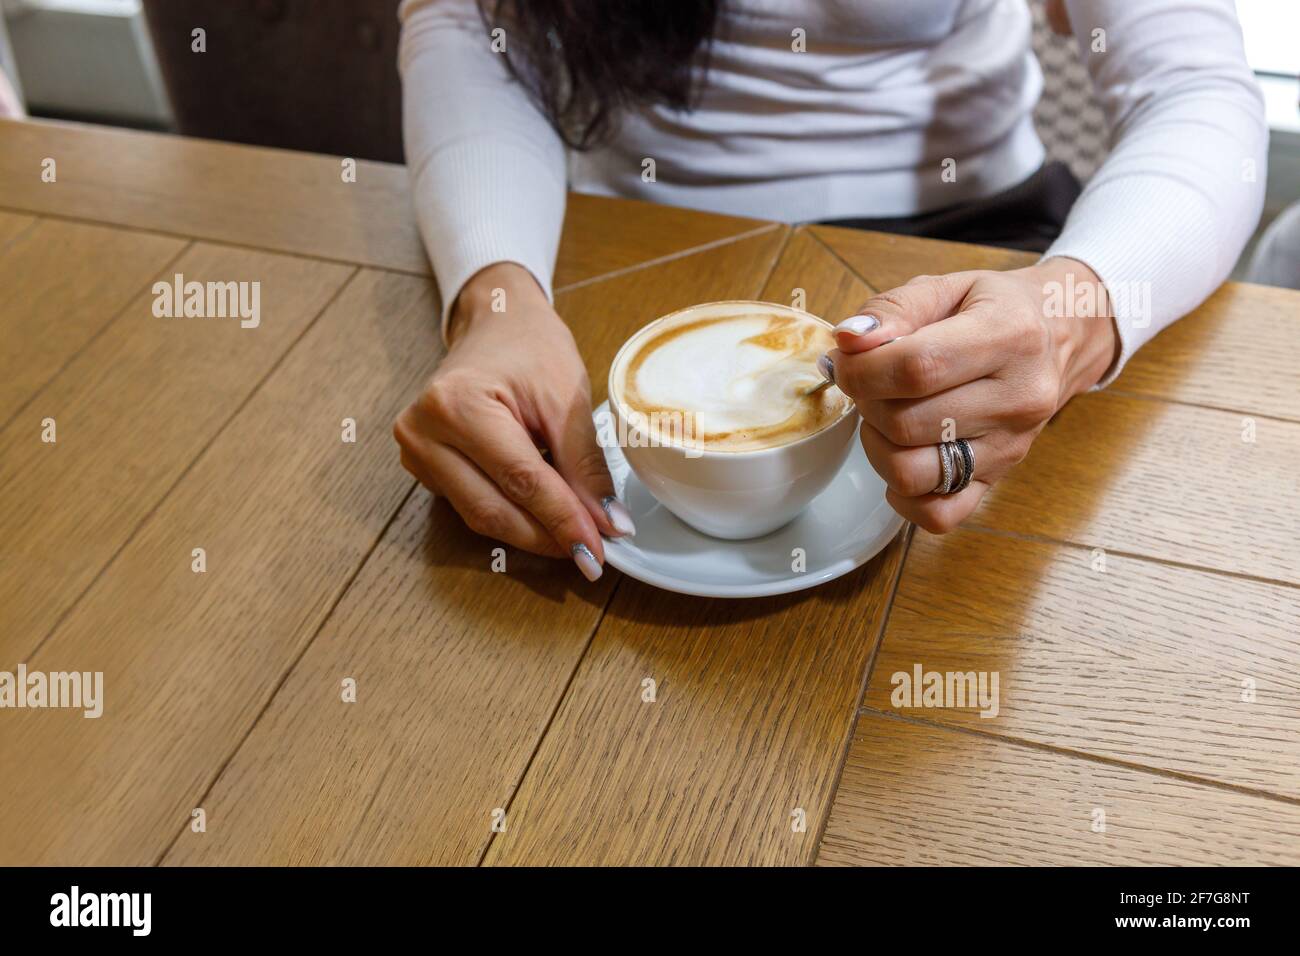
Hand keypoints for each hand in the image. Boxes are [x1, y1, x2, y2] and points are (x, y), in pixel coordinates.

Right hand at [393, 263, 633, 579]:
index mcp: (456, 405)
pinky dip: (513, 517)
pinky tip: (545, 518)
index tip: (599, 548)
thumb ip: (586, 467)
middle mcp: (423, 432)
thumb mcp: (567, 399)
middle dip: (547, 536)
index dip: (562, 520)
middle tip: (592, 554)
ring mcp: (417, 452)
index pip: (519, 480)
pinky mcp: (424, 466)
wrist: (495, 323)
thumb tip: (608, 525)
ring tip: (574, 538)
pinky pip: (472, 505)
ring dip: (531, 533)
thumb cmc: (529, 348)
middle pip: (493, 509)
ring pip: (480, 516)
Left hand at [824, 257, 1119, 533]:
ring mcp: (1011, 446)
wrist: (1059, 337)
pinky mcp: (998, 479)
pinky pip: (938, 515)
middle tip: (868, 382)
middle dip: (866, 402)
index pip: (916, 368)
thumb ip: (892, 309)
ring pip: (912, 473)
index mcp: (1010, 337)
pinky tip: (901, 454)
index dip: (861, 369)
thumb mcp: (946, 286)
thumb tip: (848, 343)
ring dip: (877, 446)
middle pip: (906, 423)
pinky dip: (903, 495)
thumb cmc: (992, 309)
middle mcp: (1019, 398)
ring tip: (884, 415)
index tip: (845, 361)